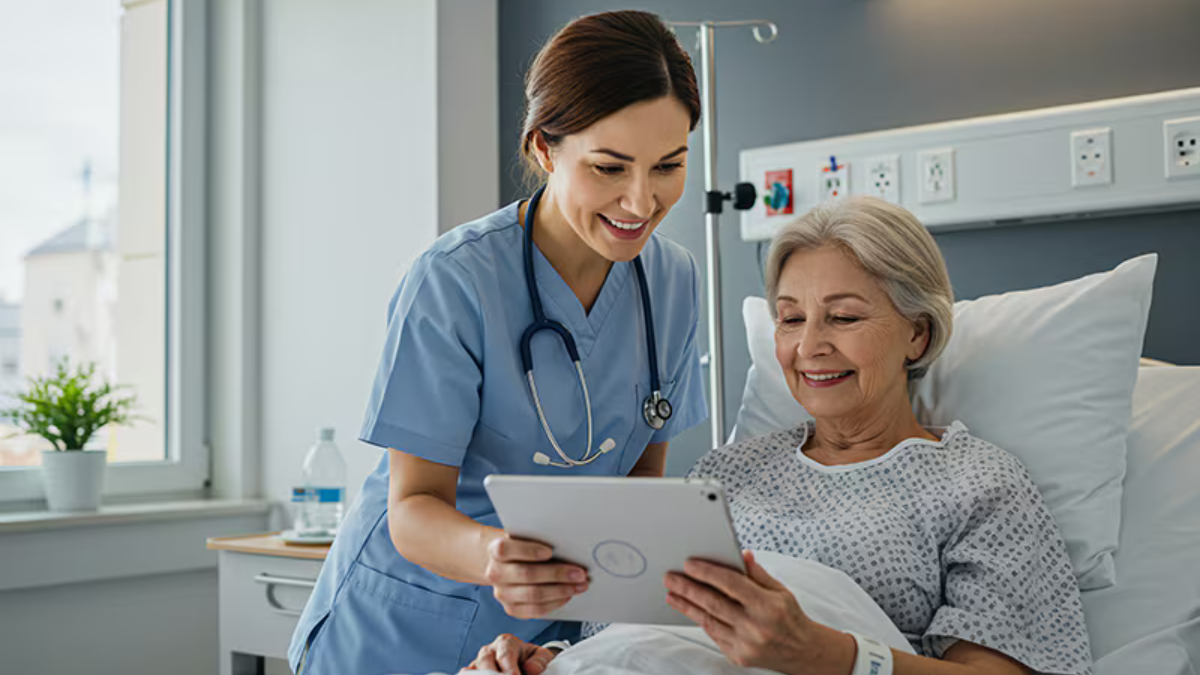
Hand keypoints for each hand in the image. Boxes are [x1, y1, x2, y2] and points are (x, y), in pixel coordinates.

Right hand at [460, 633, 556, 674]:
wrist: (524, 661)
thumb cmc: (531, 659)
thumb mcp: (541, 656)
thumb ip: (539, 661)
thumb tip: (530, 669)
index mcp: (506, 642)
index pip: (505, 656)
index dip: (510, 670)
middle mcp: (489, 650)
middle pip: (485, 662)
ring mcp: (478, 661)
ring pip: (473, 669)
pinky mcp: (472, 672)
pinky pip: (467, 674)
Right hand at [485, 534, 588, 618]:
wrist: (506, 563)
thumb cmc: (521, 547)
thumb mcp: (525, 537)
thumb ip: (539, 539)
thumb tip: (567, 546)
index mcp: (496, 550)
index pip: (505, 550)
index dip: (529, 551)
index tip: (550, 551)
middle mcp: (495, 573)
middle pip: (526, 574)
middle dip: (557, 573)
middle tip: (578, 572)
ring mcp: (502, 593)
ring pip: (533, 594)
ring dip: (560, 590)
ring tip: (578, 585)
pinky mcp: (512, 608)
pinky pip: (535, 610)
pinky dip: (555, 602)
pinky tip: (567, 595)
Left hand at [664, 550, 845, 673]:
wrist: (802, 652)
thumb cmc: (790, 617)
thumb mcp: (780, 591)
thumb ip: (758, 573)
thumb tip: (741, 554)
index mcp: (767, 606)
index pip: (731, 584)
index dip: (708, 572)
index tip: (689, 564)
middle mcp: (755, 626)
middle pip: (713, 603)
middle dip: (688, 588)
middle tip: (670, 577)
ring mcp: (745, 644)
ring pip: (708, 620)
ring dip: (687, 605)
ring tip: (672, 593)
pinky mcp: (738, 656)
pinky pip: (714, 634)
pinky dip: (701, 620)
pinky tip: (690, 609)